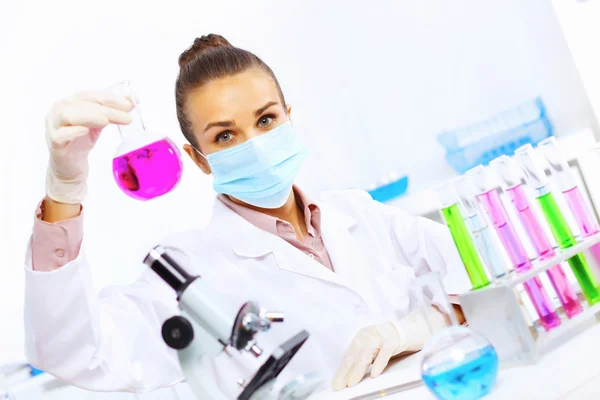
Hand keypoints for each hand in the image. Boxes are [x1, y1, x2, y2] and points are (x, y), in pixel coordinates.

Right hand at [45, 91, 133, 203]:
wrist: (71, 165)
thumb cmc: (82, 140)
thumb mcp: (101, 123)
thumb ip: (114, 110)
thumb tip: (133, 99)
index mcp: (71, 102)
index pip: (91, 95)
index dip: (110, 98)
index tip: (128, 105)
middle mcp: (60, 110)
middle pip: (83, 104)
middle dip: (106, 109)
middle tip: (125, 116)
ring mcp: (54, 126)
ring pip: (68, 115)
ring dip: (90, 116)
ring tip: (106, 120)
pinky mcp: (54, 143)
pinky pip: (60, 134)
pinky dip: (72, 131)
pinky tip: (84, 131)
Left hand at [331, 308, 447, 390]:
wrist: (412, 329)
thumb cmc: (391, 342)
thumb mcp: (375, 350)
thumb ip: (365, 360)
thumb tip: (351, 377)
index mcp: (362, 337)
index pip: (350, 355)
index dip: (343, 369)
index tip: (337, 383)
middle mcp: (369, 334)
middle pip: (355, 354)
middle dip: (346, 371)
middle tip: (340, 385)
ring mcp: (381, 335)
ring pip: (367, 353)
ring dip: (358, 368)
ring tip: (352, 382)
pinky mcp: (393, 339)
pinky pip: (385, 352)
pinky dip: (379, 363)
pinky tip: (374, 374)